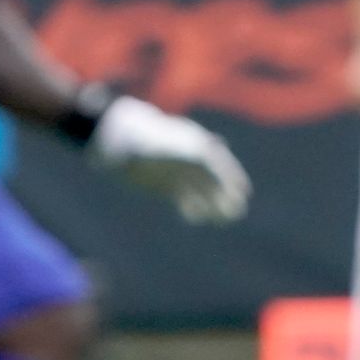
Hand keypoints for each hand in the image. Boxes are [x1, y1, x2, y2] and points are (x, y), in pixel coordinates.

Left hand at [88, 97, 251, 222]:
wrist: (117, 141)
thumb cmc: (146, 138)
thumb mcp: (171, 143)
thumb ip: (191, 150)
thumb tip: (213, 151)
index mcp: (198, 145)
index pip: (221, 164)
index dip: (232, 177)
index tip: (242, 191)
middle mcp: (192, 160)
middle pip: (215, 180)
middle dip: (227, 195)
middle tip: (236, 212)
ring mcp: (180, 173)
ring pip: (203, 192)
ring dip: (214, 205)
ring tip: (222, 220)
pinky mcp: (168, 186)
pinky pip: (186, 199)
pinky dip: (192, 208)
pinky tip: (195, 218)